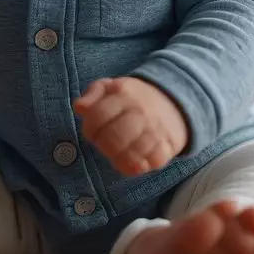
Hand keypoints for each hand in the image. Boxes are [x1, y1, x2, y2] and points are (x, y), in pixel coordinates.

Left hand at [74, 77, 188, 176]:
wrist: (173, 103)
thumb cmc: (133, 98)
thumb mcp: (111, 87)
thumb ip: (92, 94)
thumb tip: (80, 108)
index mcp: (124, 93)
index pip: (97, 116)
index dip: (89, 129)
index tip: (92, 132)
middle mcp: (141, 111)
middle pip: (112, 140)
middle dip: (103, 146)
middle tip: (105, 144)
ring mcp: (156, 130)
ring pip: (130, 155)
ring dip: (118, 158)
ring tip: (118, 152)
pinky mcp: (168, 146)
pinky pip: (149, 165)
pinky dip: (138, 166)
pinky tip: (134, 159)